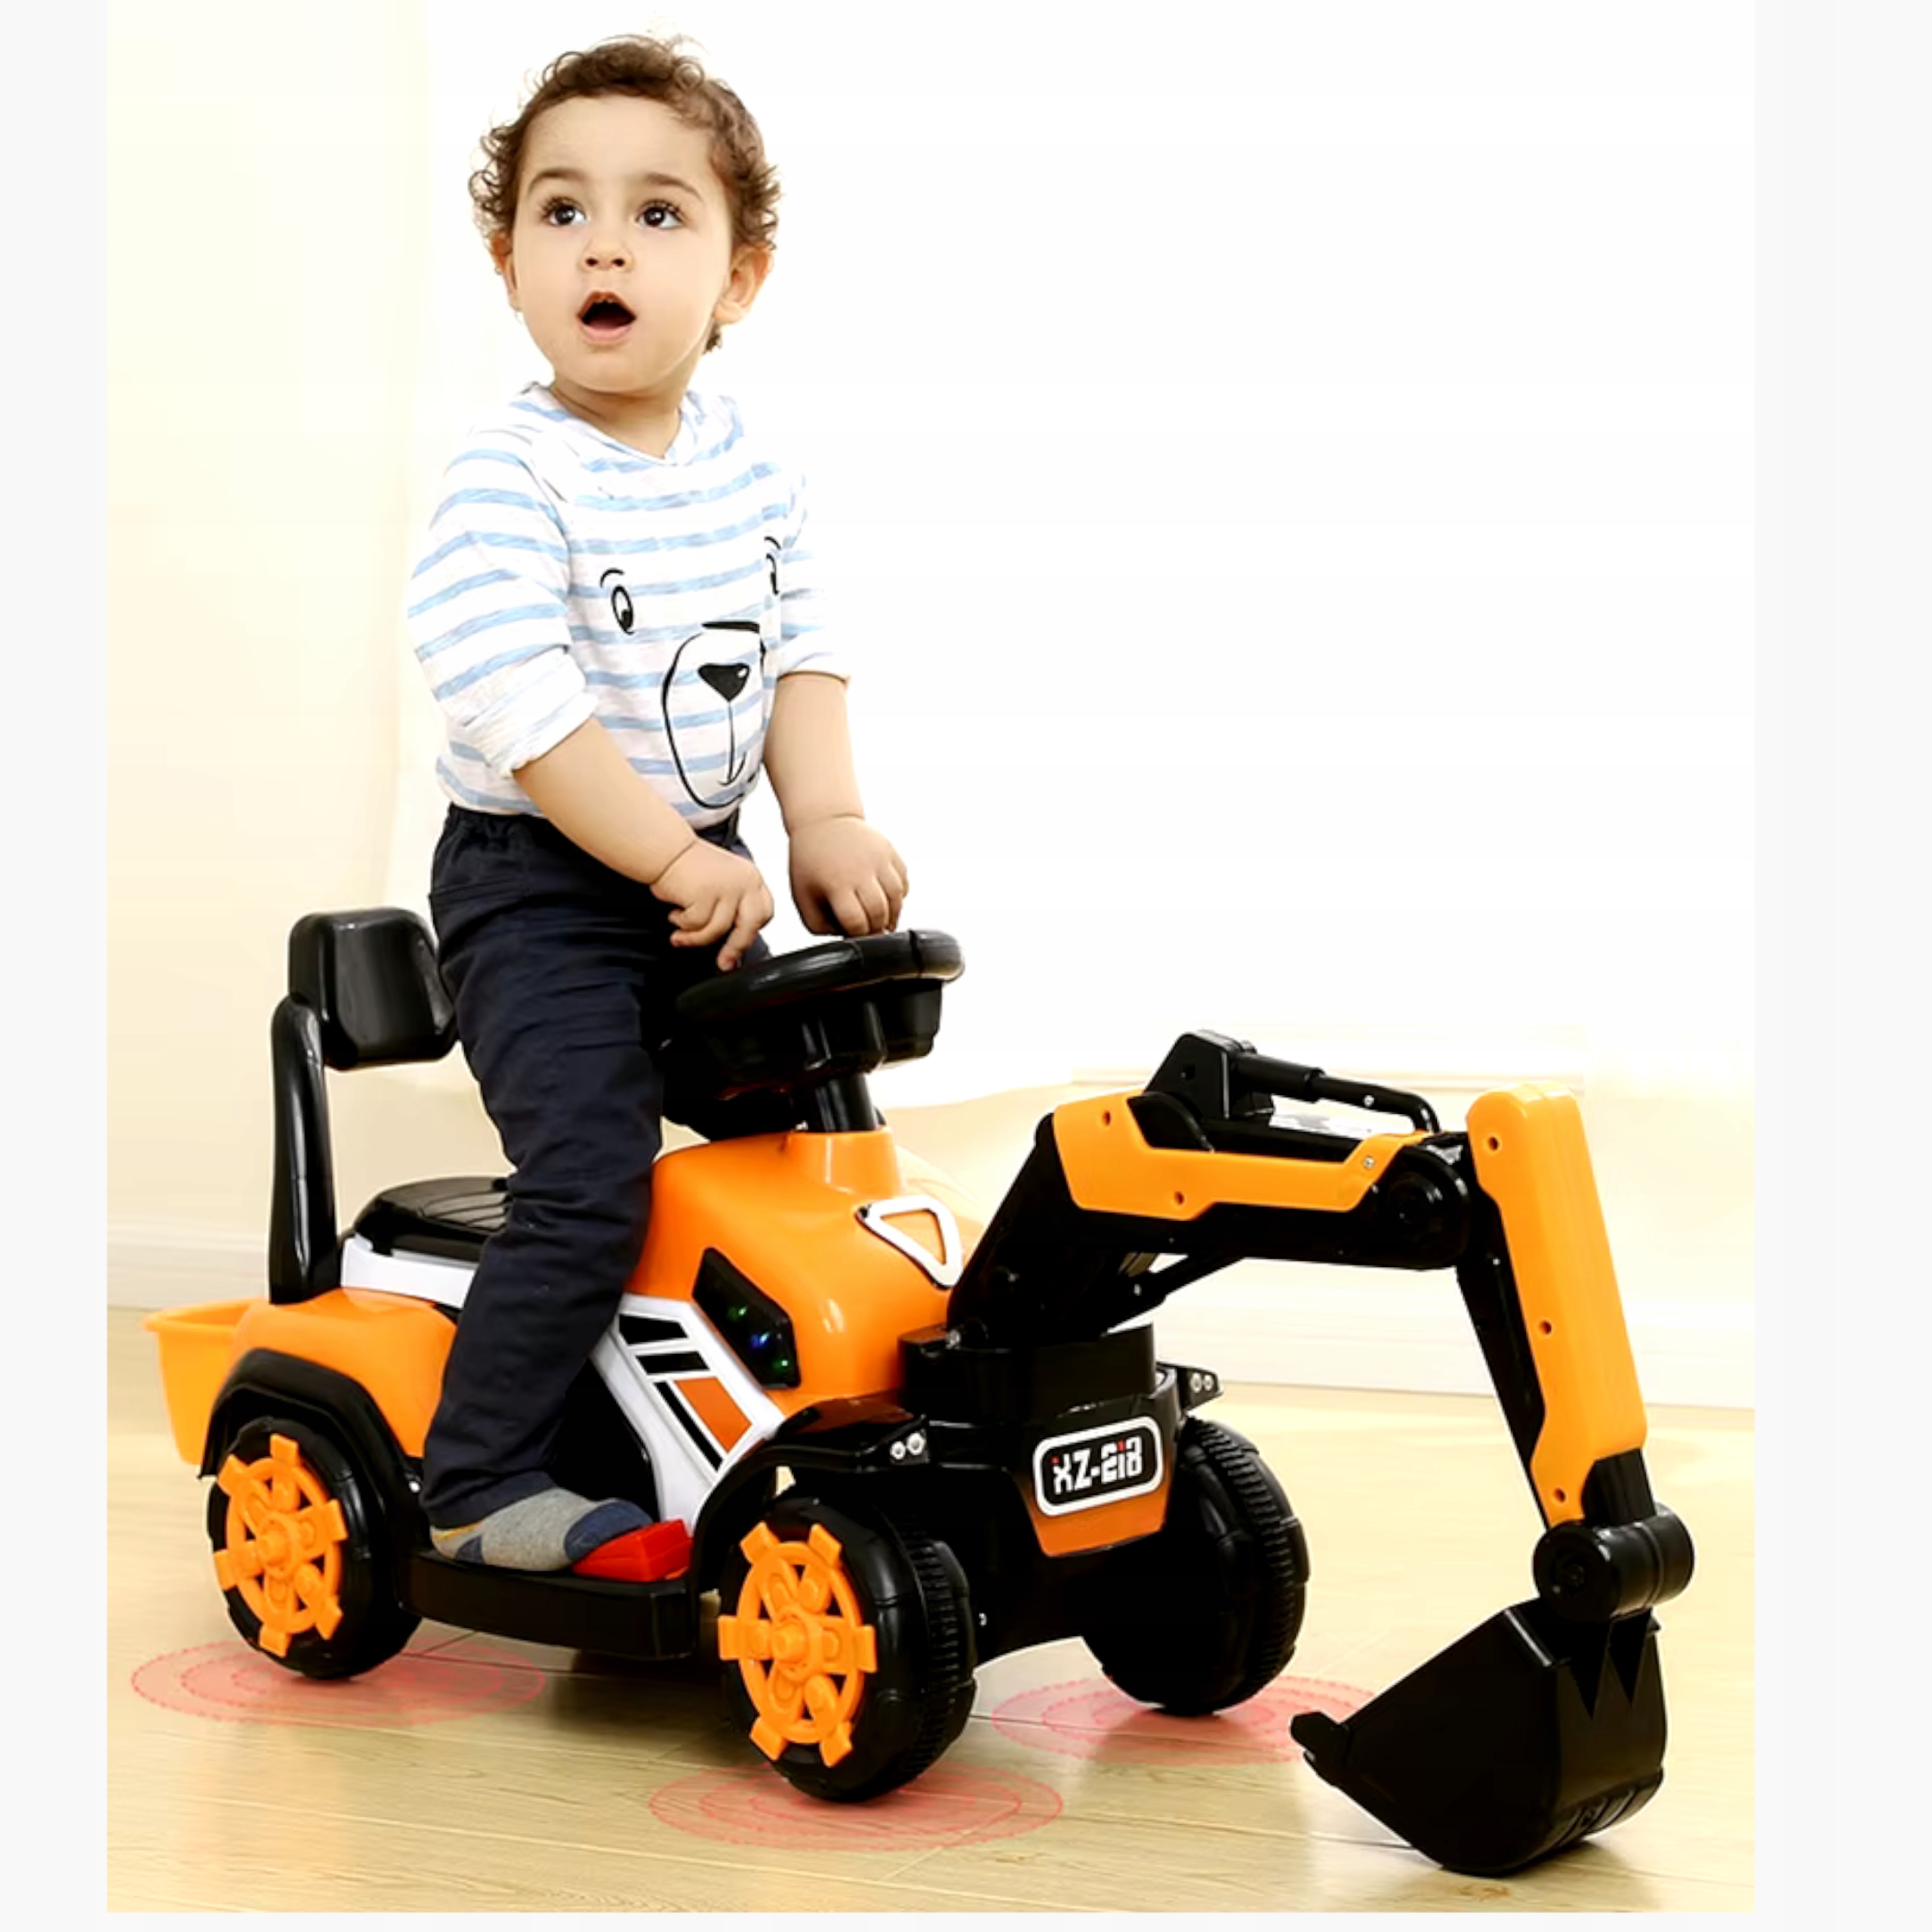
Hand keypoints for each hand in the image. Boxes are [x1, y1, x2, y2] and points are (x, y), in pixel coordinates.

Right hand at [650, 839, 774, 968]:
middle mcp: (744, 881)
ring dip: (695, 938)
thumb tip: (734, 947)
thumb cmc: (689, 867)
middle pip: (750, 926)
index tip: (739, 943)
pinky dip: (683, 925)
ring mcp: (727, 887)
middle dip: (735, 948)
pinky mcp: (706, 893)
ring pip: (718, 929)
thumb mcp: (722, 884)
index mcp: (752, 878)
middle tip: (724, 963)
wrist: (665, 849)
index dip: (752, 930)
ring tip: (680, 935)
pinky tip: (674, 915)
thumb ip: (732, 908)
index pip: (765, 912)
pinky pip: (697, 924)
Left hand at [788, 816, 907, 936]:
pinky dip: (900, 895)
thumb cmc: (810, 860)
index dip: (858, 936)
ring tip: (883, 921)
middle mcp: (861, 870)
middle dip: (876, 929)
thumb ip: (819, 923)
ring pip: (896, 897)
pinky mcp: (889, 850)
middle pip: (879, 912)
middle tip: (871, 933)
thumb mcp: (802, 895)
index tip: (855, 939)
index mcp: (836, 883)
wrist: (823, 820)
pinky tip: (888, 900)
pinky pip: (904, 881)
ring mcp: (878, 858)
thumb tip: (843, 936)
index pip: (856, 922)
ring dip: (892, 915)